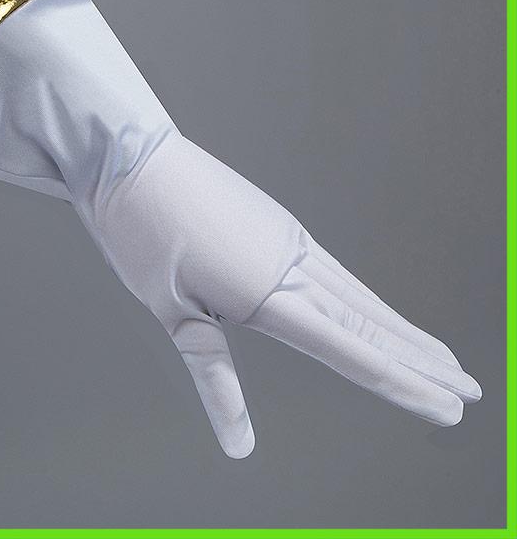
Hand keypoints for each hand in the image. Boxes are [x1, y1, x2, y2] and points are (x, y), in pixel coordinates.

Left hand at [0, 0, 480, 456]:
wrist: (131, 155)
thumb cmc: (141, 231)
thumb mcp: (170, 311)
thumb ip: (214, 375)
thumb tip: (238, 444)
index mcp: (266, 292)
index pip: (352, 350)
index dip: (404, 384)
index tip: (450, 408)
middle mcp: (291, 263)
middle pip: (371, 322)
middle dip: (421, 361)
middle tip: (470, 390)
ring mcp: (288, 238)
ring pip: (359, 293)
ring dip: (402, 328)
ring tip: (440, 353)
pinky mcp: (277, 223)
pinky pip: (336, 269)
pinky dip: (366, 297)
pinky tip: (374, 308)